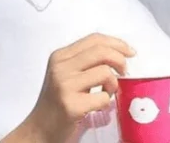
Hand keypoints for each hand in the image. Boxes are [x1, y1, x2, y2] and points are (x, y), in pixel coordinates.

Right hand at [14, 34, 135, 142]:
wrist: (40, 129)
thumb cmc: (58, 102)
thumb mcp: (66, 74)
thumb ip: (86, 61)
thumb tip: (120, 52)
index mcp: (60, 56)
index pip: (95, 39)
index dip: (117, 43)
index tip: (129, 51)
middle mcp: (60, 68)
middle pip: (102, 51)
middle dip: (120, 60)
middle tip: (124, 71)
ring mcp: (64, 86)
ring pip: (105, 72)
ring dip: (113, 84)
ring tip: (107, 92)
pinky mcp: (71, 105)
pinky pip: (103, 97)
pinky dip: (107, 102)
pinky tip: (97, 106)